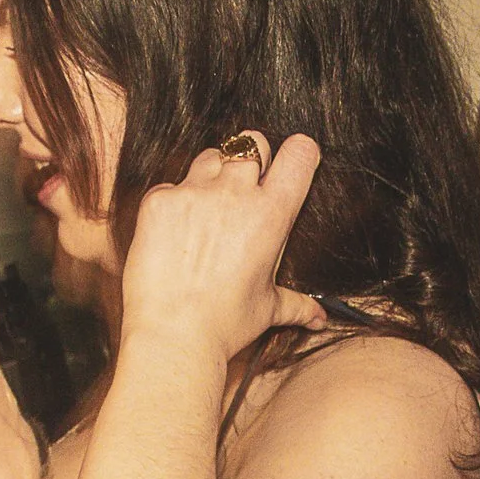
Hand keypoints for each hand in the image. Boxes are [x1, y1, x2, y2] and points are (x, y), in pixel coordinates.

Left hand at [117, 131, 328, 363]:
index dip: (296, 155)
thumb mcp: (267, 309)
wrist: (172, 337)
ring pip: (210, 156)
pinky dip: (174, 202)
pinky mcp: (159, 201)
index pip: (300, 152)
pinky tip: (173, 234)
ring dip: (211, 175)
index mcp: (272, 214)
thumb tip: (320, 319)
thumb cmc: (225, 325)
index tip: (286, 169)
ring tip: (205, 212)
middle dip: (250, 159)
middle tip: (240, 192)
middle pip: (251, 141)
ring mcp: (194, 193)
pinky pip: (171, 184)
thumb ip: (297, 304)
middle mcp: (235, 194)